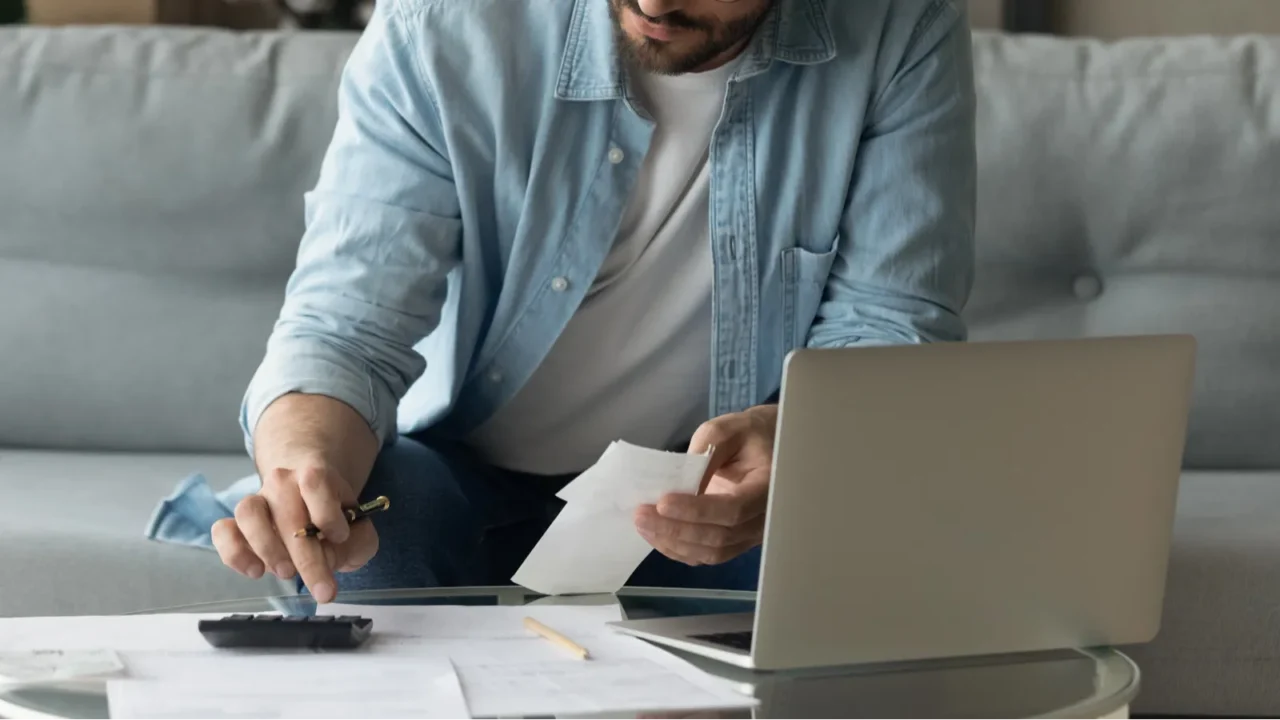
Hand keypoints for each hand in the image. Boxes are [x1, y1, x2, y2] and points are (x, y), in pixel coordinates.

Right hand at [211, 460, 377, 603]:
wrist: (308, 504)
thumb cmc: (334, 519)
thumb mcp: (359, 530)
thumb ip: (357, 543)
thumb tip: (331, 558)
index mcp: (316, 475)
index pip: (315, 482)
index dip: (327, 513)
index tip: (340, 537)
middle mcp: (282, 482)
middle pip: (287, 514)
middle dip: (307, 557)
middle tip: (322, 588)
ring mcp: (256, 500)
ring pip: (249, 513)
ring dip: (268, 548)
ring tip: (287, 572)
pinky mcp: (236, 522)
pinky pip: (223, 531)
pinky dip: (235, 553)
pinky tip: (256, 570)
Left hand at [635, 405, 776, 565]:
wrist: (764, 448)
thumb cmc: (745, 436)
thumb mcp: (725, 431)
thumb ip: (706, 453)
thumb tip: (681, 485)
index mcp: (767, 487)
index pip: (734, 509)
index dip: (697, 511)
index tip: (663, 503)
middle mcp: (763, 519)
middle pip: (720, 537)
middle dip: (676, 529)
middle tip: (641, 515)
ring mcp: (749, 535)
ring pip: (712, 552)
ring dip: (673, 542)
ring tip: (643, 524)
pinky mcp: (734, 542)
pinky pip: (706, 555)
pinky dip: (678, 549)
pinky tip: (655, 534)